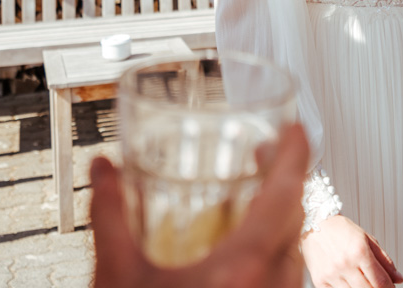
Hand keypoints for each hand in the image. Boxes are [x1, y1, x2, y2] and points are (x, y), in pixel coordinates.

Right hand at [92, 123, 309, 287]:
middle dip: (286, 182)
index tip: (296, 129)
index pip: (286, 194)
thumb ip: (111, 216)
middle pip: (297, 221)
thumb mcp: (117, 278)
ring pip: (295, 255)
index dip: (294, 154)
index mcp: (241, 269)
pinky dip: (274, 256)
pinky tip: (244, 257)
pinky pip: (284, 282)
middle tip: (269, 157)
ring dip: (282, 221)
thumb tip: (105, 169)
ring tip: (257, 202)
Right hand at [303, 215, 402, 287]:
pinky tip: (351, 284)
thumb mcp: (367, 239)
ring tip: (365, 283)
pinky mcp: (320, 281)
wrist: (315, 224)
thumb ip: (384, 260)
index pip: (381, 281)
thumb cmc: (342, 230)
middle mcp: (345, 263)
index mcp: (360, 251)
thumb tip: (399, 278)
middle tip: (380, 287)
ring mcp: (331, 274)